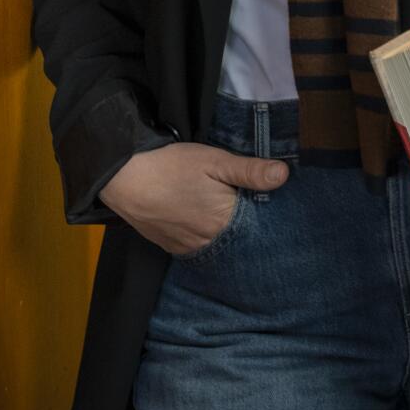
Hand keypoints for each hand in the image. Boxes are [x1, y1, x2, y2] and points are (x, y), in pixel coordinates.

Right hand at [99, 143, 289, 255]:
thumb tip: (284, 175)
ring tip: (232, 217)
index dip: (266, 218)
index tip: (274, 208)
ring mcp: (187, 248)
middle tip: (253, 210)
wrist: (125, 178)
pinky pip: (197, 248)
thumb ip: (250, 171)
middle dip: (248, 229)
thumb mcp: (216, 161)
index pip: (257, 230)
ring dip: (226, 235)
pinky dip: (206, 238)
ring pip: (217, 246)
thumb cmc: (173, 166)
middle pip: (237, 241)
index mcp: (224, 223)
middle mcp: (208, 244)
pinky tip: (208, 224)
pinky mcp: (170, 247)